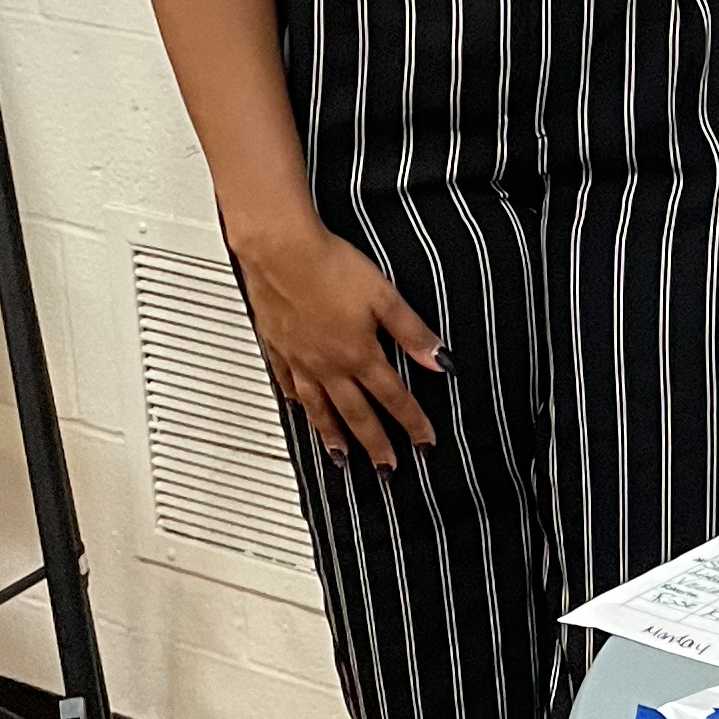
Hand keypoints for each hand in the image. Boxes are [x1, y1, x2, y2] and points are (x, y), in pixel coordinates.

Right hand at [236, 217, 442, 468]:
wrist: (279, 249)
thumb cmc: (328, 266)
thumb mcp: (385, 297)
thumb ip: (413, 332)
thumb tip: (440, 360)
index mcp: (358, 355)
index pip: (394, 398)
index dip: (413, 423)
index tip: (424, 444)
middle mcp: (328, 365)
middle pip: (357, 415)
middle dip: (375, 446)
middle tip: (386, 470)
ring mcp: (300, 359)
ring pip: (319, 408)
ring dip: (333, 435)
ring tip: (341, 457)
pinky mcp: (278, 346)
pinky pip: (288, 383)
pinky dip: (296, 401)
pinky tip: (299, 408)